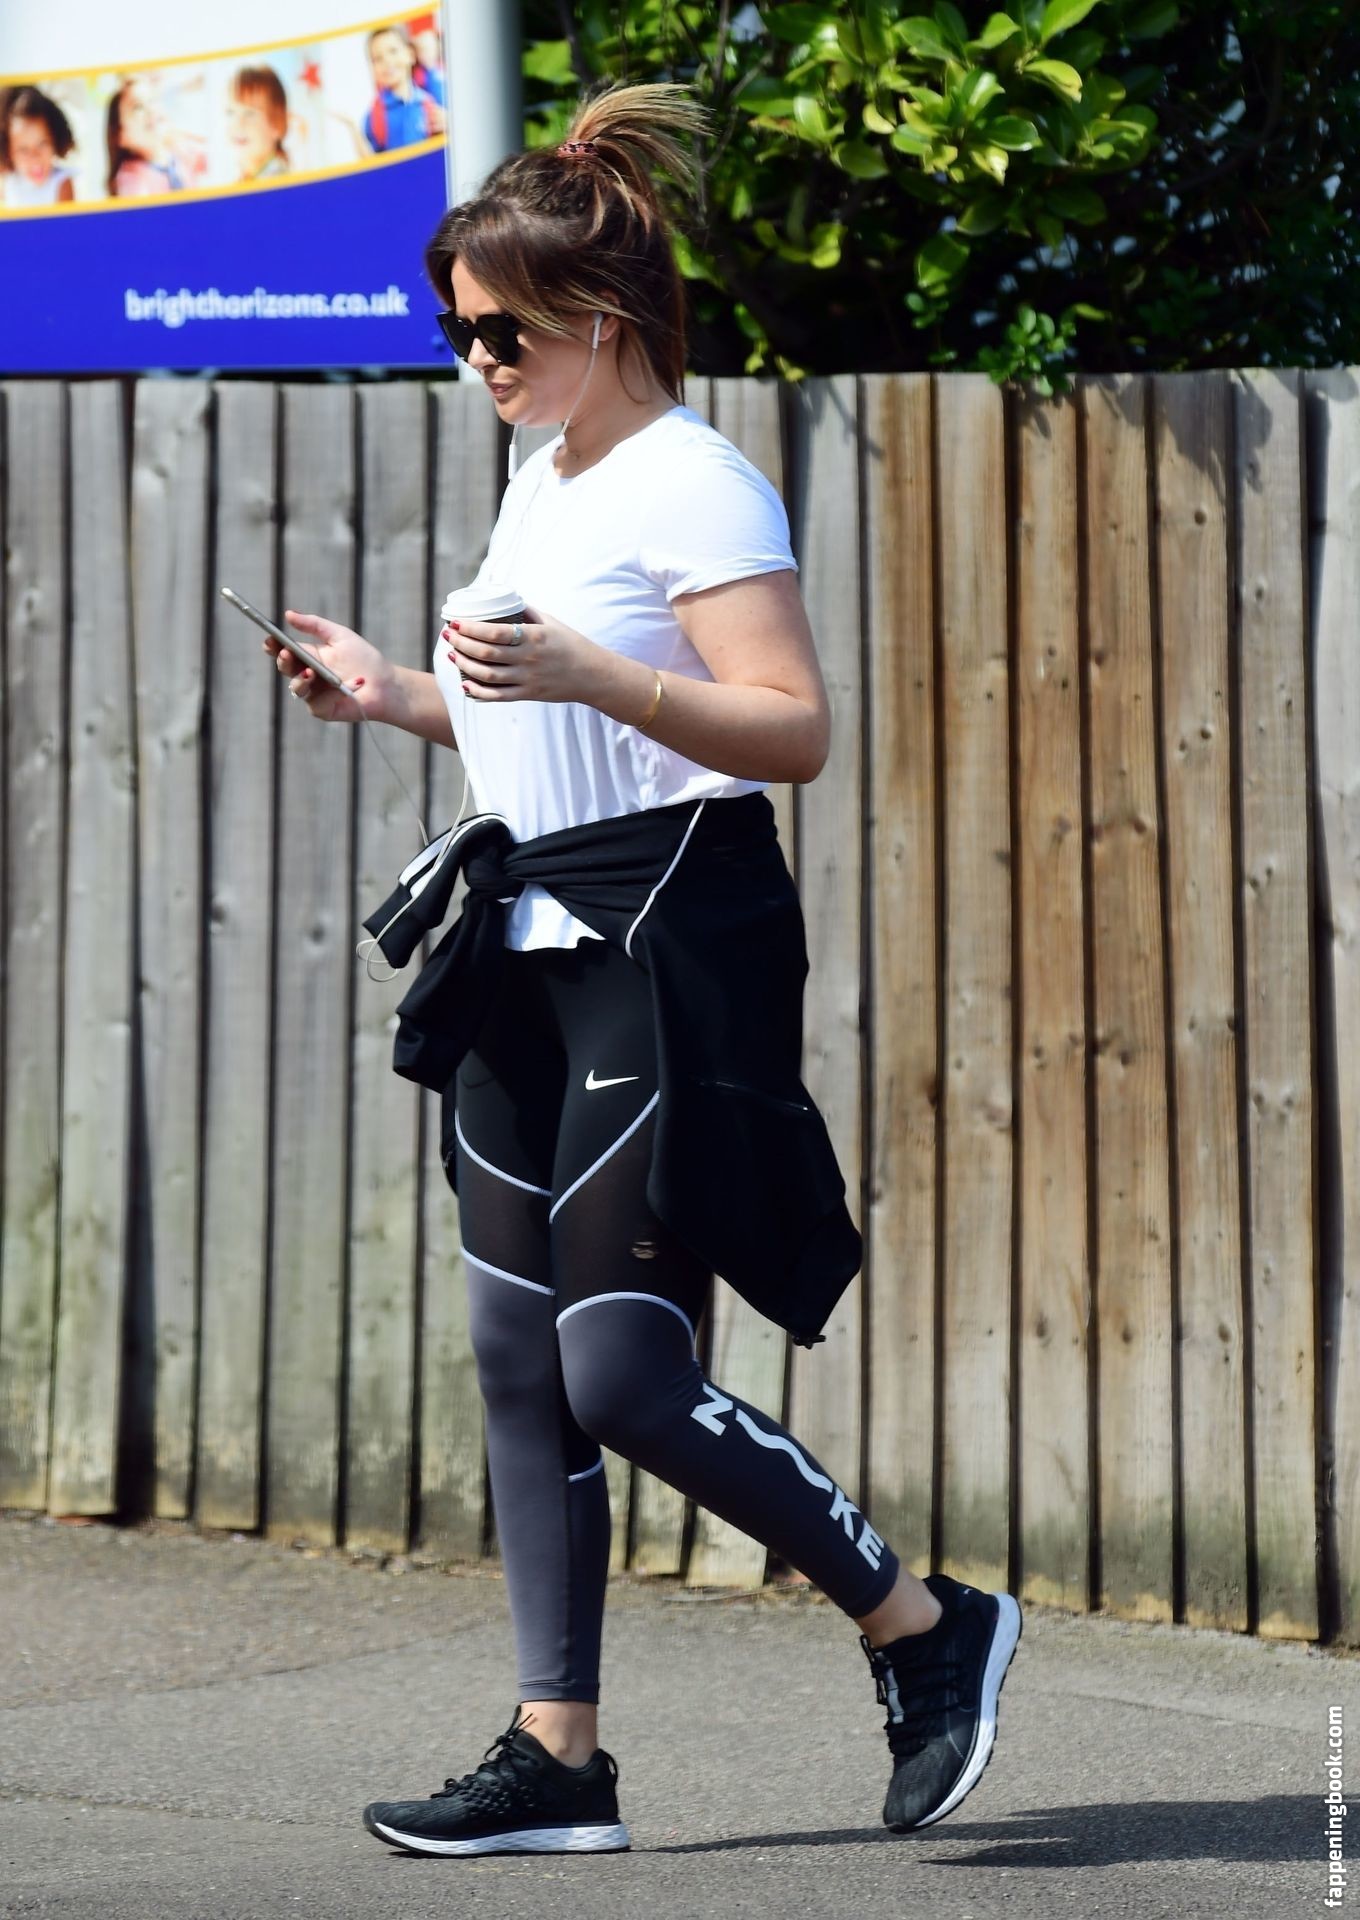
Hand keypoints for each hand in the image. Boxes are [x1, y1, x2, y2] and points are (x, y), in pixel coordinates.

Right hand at [266, 612, 392, 722]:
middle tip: (286, 653)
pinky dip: (330, 695)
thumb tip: (288, 614)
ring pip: (296, 689)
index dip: (273, 647)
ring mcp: (314, 694)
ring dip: (301, 679)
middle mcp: (308, 675)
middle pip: (285, 669)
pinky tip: (343, 687)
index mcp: (308, 656)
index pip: (283, 651)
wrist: (386, 683)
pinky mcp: (324, 710)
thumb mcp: (339, 636)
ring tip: (312, 671)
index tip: (271, 640)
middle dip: (283, 661)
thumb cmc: (364, 659)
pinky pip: (316, 704)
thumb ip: (314, 625)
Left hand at [444, 606, 603, 705]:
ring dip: (465, 665)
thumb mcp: (551, 622)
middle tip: (448, 636)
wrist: (592, 674)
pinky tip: (465, 684)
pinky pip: (498, 696)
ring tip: (452, 655)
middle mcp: (528, 659)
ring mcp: (527, 679)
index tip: (455, 622)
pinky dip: (478, 692)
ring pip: (488, 675)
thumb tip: (504, 598)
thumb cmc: (570, 644)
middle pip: (486, 654)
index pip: (494, 633)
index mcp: (533, 637)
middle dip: (462, 644)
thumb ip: (526, 611)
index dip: (470, 628)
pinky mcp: (528, 695)